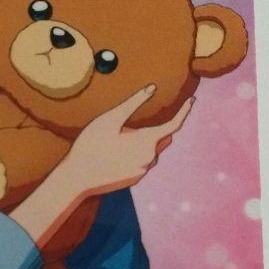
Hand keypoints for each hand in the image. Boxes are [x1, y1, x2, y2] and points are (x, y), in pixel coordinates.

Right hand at [62, 87, 194, 200]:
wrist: (76, 178)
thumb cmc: (90, 145)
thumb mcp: (110, 119)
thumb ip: (133, 103)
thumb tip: (152, 88)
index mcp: (146, 142)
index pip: (174, 125)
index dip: (184, 111)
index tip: (192, 100)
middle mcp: (149, 158)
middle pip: (162, 138)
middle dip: (155, 128)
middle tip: (127, 125)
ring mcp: (142, 171)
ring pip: (152, 151)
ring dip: (143, 142)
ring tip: (114, 141)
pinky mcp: (134, 180)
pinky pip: (141, 162)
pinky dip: (135, 154)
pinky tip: (113, 153)